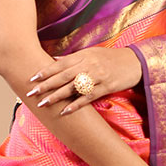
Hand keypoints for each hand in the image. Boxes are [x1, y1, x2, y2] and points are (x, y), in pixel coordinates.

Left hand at [26, 47, 141, 114]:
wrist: (135, 62)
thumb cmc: (111, 58)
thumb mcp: (91, 53)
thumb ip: (73, 58)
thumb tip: (54, 60)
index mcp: (82, 56)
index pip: (59, 64)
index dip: (45, 71)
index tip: (32, 78)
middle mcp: (87, 65)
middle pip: (63, 76)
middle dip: (46, 85)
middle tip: (31, 93)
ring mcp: (96, 76)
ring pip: (73, 87)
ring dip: (57, 96)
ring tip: (44, 103)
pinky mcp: (105, 87)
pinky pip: (88, 97)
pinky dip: (76, 104)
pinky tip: (65, 111)